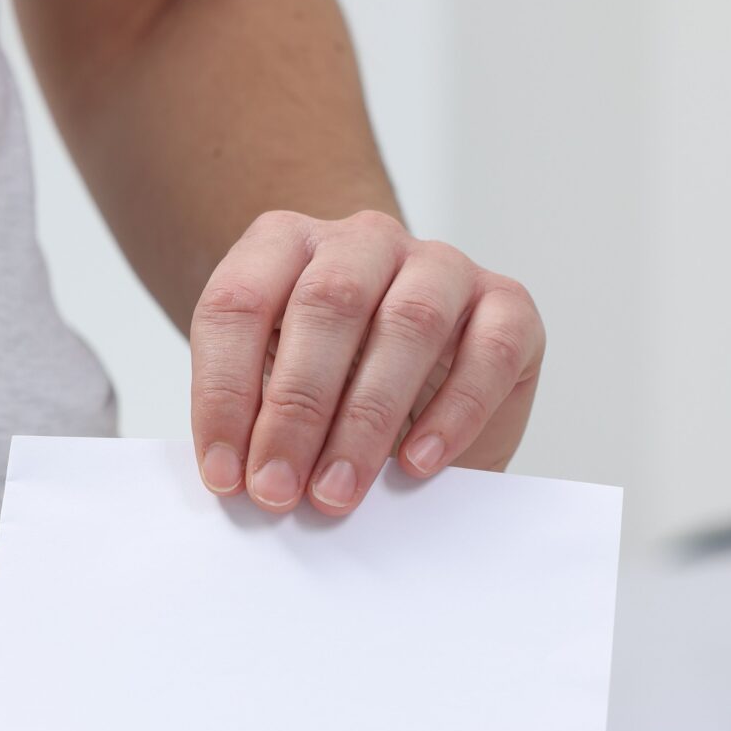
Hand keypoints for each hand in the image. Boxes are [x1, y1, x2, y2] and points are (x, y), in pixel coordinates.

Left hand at [189, 210, 543, 514]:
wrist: (422, 385)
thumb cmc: (335, 387)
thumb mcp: (280, 394)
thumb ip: (257, 421)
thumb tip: (241, 483)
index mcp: (286, 244)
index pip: (240, 303)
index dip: (224, 393)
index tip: (223, 475)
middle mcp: (364, 241)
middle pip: (328, 304)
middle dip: (296, 409)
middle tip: (278, 489)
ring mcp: (441, 266)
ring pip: (410, 323)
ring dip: (368, 418)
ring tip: (339, 490)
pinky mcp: (507, 304)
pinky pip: (490, 348)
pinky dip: (455, 413)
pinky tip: (418, 463)